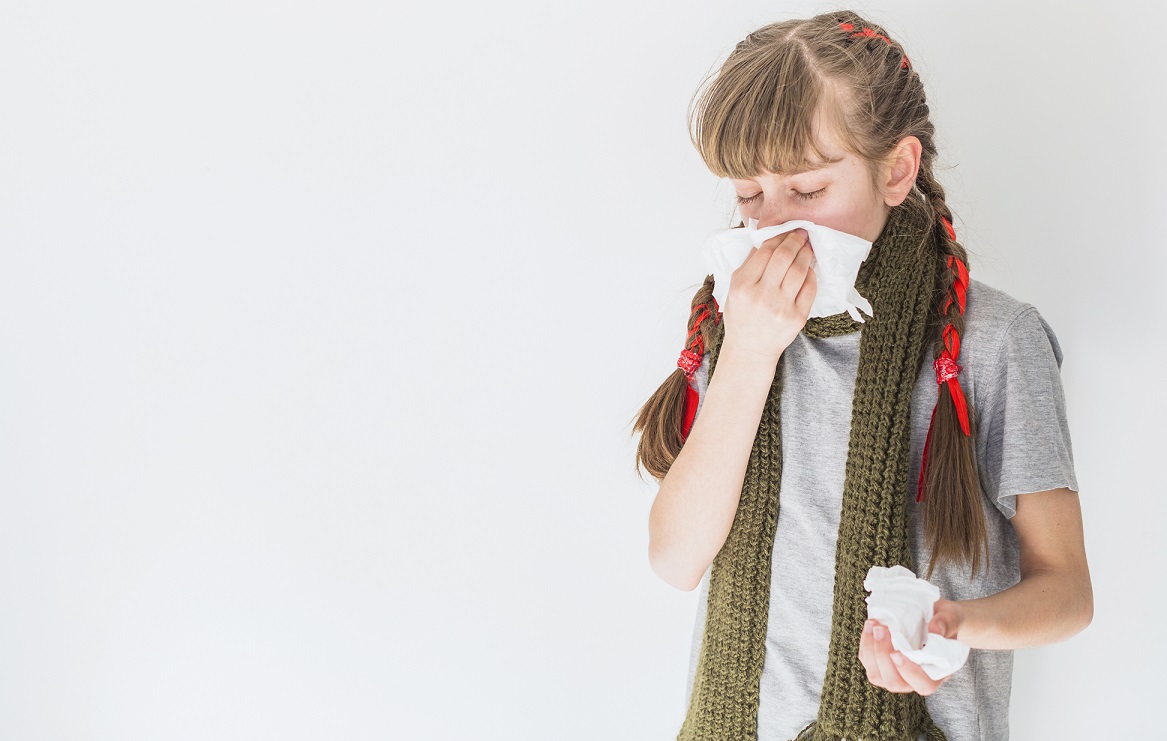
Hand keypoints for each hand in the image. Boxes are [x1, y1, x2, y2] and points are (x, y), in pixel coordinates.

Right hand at [720, 228, 816, 367]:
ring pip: (799, 270)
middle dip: (796, 240)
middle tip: (802, 233)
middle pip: (784, 257)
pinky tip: (808, 269)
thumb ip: (749, 263)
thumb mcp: (733, 288)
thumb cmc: (741, 316)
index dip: (779, 236)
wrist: (750, 349)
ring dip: (806, 254)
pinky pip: (809, 288)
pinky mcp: (797, 317)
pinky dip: (811, 275)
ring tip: (807, 247)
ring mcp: (781, 308)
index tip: (786, 230)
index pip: (765, 251)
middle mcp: (761, 296)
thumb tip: (768, 238)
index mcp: (742, 286)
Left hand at [858, 598, 965, 694]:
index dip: (909, 672)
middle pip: (894, 682)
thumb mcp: (952, 617)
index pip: (924, 684)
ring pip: (876, 676)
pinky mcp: (881, 665)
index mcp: (937, 674)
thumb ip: (946, 623)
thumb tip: (935, 630)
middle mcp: (915, 680)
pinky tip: (870, 626)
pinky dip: (865, 644)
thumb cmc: (946, 621)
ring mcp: (896, 674)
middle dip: (883, 656)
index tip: (897, 653)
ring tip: (873, 625)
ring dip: (870, 650)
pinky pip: (868, 662)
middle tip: (882, 629)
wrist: (933, 617)